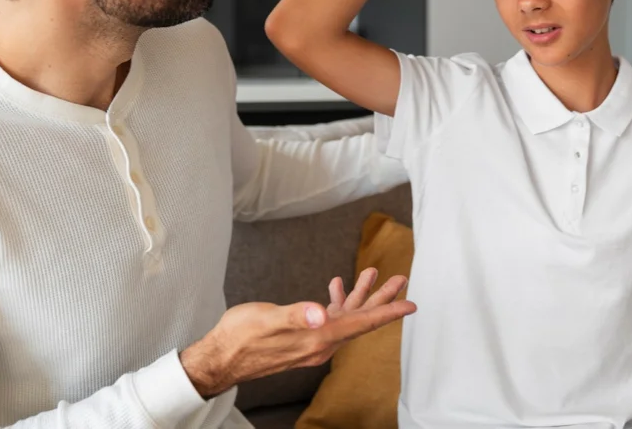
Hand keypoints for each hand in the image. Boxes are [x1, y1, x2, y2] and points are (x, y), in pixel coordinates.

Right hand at [180, 268, 414, 397]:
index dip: (387, 312)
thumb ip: (296, 315)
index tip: (411, 304)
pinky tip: (335, 286)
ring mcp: (311, 343)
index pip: (360, 324)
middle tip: (401, 279)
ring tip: (372, 273)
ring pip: (347, 318)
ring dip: (361, 296)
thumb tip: (321, 313)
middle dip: (382, 298)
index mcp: (317, 338)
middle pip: (360, 320)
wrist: (221, 358)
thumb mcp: (267, 319)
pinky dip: (336, 302)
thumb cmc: (240, 337)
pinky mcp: (302, 339)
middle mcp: (319, 344)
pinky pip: (329, 320)